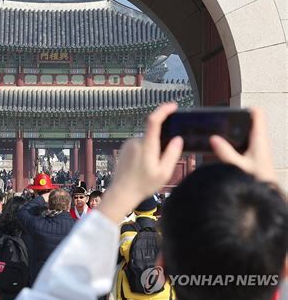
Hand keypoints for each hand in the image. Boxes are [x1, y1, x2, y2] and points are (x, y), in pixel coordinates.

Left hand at [99, 103, 182, 223]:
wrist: (121, 192)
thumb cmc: (143, 185)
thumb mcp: (164, 173)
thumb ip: (172, 154)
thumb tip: (177, 140)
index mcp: (146, 146)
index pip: (154, 121)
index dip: (164, 110)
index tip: (173, 106)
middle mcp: (136, 141)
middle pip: (154, 134)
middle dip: (161, 144)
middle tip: (161, 164)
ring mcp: (129, 144)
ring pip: (147, 141)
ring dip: (153, 150)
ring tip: (149, 169)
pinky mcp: (125, 148)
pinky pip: (140, 145)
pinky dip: (145, 152)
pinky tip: (142, 168)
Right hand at [210, 108, 276, 183]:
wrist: (267, 198)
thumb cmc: (258, 183)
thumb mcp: (238, 167)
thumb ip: (225, 153)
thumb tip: (213, 138)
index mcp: (260, 140)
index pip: (257, 114)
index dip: (245, 108)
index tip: (230, 111)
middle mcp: (260, 142)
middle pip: (248, 123)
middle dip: (234, 121)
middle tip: (219, 122)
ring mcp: (258, 150)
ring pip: (245, 134)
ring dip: (232, 133)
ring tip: (217, 133)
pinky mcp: (254, 157)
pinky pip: (243, 144)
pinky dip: (233, 143)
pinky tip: (221, 149)